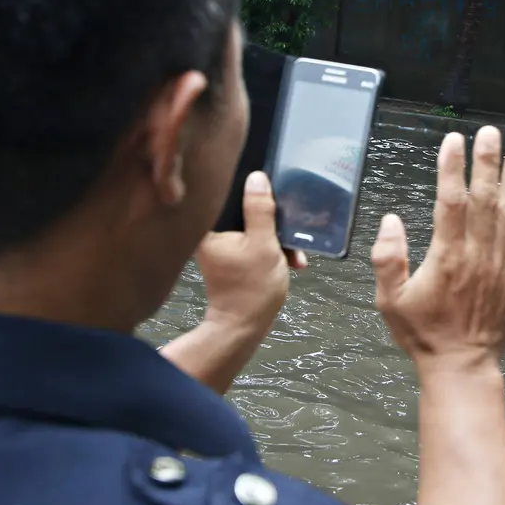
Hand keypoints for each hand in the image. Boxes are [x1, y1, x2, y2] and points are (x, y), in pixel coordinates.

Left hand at [195, 171, 306, 343]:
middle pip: (245, 213)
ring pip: (254, 229)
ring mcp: (222, 247)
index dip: (253, 191)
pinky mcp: (233, 258)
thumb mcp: (264, 245)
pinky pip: (255, 243)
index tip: (275, 193)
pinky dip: (272, 250)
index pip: (230, 195)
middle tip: (292, 232)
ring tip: (295, 254)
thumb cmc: (252, 288)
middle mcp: (211, 235)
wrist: (244, 327)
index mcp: (209, 228)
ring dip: (278, 239)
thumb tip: (257, 177)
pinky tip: (290, 260)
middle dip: (274, 223)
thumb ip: (260, 210)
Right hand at [371, 126, 504, 373]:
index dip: (452, 169)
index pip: (449, 203)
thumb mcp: (390, 300)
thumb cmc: (422, 334)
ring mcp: (501, 267)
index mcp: (446, 258)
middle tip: (489, 133)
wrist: (462, 368)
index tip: (453, 141)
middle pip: (483, 200)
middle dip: (486, 163)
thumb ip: (387, 259)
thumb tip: (391, 219)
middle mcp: (477, 256)